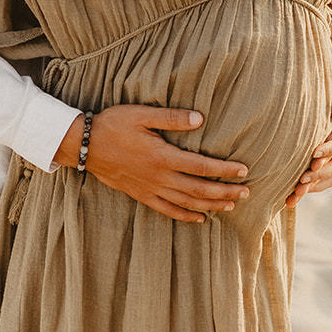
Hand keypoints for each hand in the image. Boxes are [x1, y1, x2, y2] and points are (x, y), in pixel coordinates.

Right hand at [55, 105, 249, 222]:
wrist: (84, 145)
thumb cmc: (114, 124)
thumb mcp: (142, 114)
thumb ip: (171, 117)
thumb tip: (200, 119)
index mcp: (162, 156)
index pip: (201, 167)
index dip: (224, 170)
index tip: (243, 170)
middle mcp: (159, 177)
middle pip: (199, 190)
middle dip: (225, 192)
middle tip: (247, 192)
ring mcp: (150, 189)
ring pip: (187, 203)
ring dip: (211, 205)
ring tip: (231, 204)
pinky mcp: (141, 195)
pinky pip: (168, 210)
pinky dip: (186, 216)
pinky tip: (200, 218)